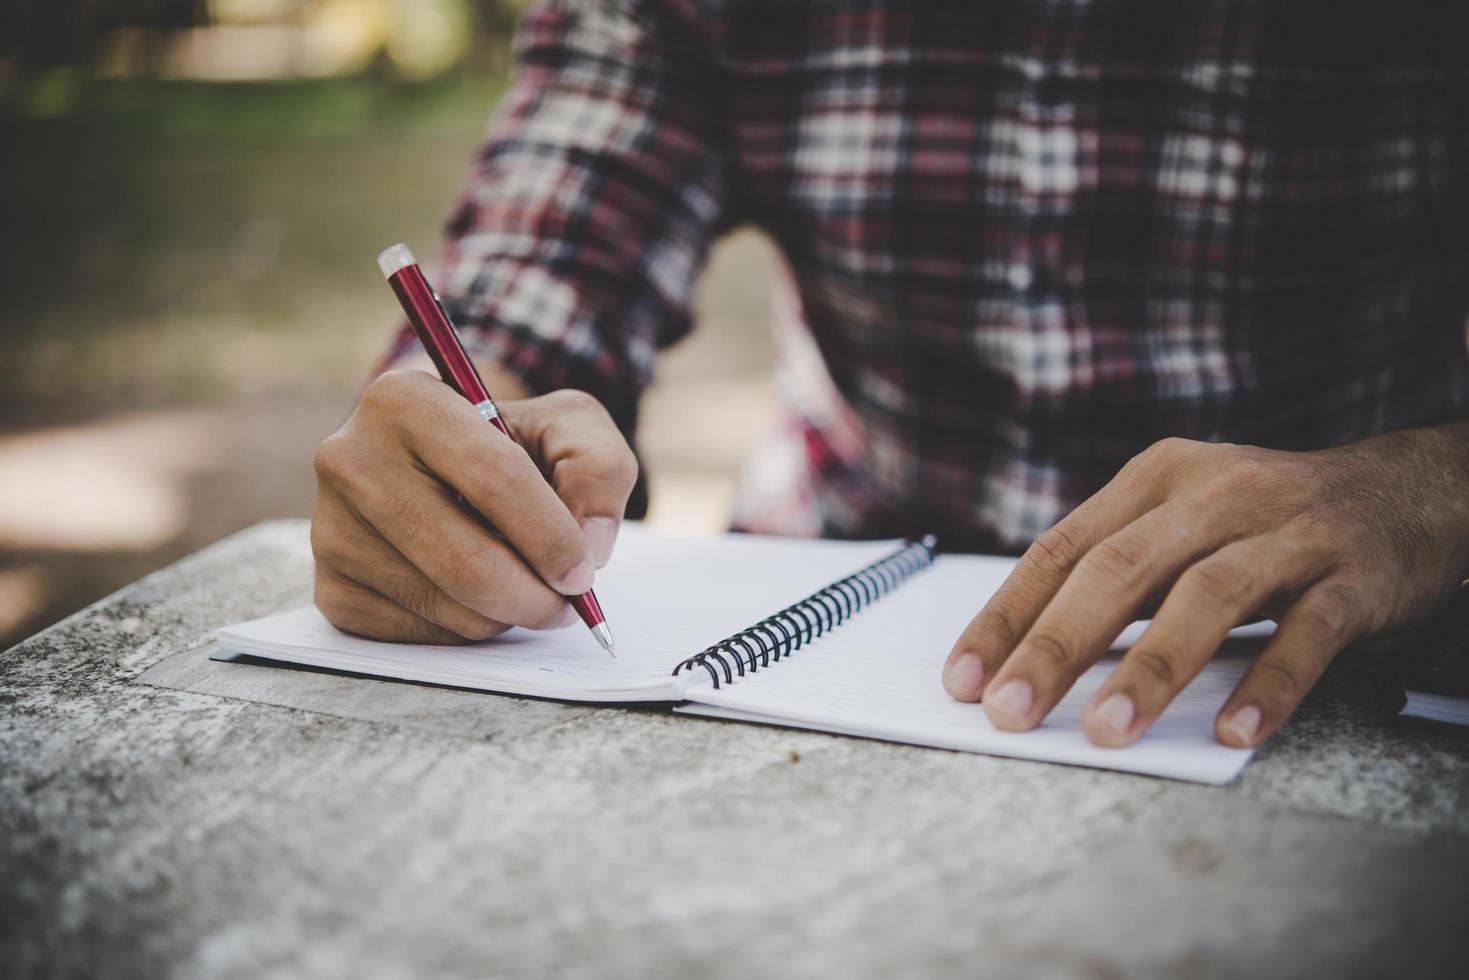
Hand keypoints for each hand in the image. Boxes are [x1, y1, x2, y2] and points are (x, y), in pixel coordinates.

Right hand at [311, 370, 637, 642]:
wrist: (441, 465)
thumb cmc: (510, 444)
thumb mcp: (568, 427)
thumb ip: (599, 468)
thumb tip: (589, 544)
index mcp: (405, 399)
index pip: (495, 479)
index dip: (553, 536)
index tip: (584, 570)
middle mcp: (349, 459)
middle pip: (467, 561)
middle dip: (536, 597)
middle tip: (567, 604)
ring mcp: (331, 527)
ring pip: (448, 605)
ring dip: (507, 615)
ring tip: (524, 588)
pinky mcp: (331, 587)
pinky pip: (418, 634)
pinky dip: (466, 630)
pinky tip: (475, 596)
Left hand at [942, 429, 1468, 747]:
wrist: (1409, 489)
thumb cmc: (1265, 520)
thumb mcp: (1182, 519)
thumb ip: (1118, 573)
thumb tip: (1028, 652)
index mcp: (1156, 479)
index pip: (1063, 548)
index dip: (1008, 614)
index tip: (965, 677)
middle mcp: (1214, 494)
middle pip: (1119, 570)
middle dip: (1056, 645)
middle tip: (1010, 712)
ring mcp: (1287, 531)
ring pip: (1207, 597)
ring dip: (1151, 668)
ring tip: (1106, 731)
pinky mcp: (1352, 575)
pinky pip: (1307, 633)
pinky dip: (1270, 682)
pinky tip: (1235, 731)